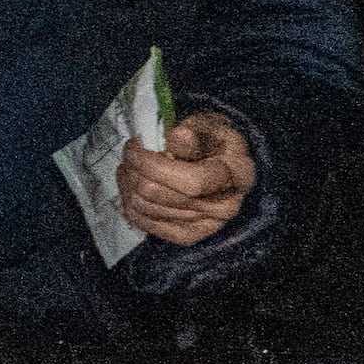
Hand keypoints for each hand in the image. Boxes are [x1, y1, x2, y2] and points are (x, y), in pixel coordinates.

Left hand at [120, 111, 253, 246]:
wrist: (220, 164)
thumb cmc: (210, 142)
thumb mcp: (207, 128)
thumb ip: (193, 133)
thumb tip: (179, 135)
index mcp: (235, 176)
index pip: (190, 182)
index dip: (153, 165)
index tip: (135, 148)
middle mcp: (224, 207)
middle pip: (158, 194)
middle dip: (134, 169)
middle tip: (131, 154)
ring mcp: (206, 225)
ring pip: (144, 207)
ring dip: (128, 183)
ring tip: (131, 166)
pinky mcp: (185, 236)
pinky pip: (142, 222)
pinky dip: (128, 201)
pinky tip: (132, 185)